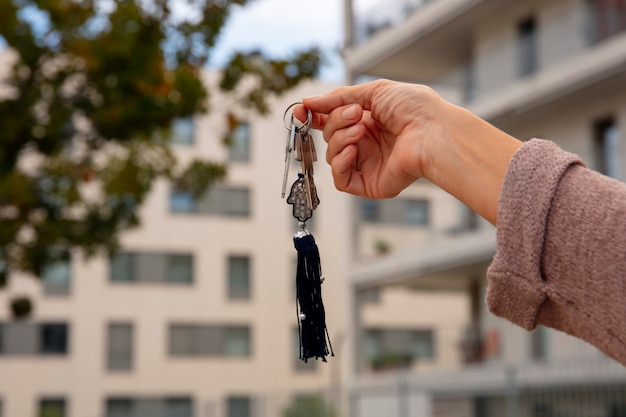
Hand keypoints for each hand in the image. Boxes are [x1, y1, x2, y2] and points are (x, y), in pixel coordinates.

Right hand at [295, 79, 441, 198]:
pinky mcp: (369, 184)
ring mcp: (366, 164)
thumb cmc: (414, 108)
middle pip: (329, 135)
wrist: (433, 131)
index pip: (331, 121)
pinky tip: (354, 150)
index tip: (301, 110)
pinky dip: (340, 162)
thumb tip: (308, 102)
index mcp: (367, 121)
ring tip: (361, 131)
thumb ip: (338, 98)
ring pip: (331, 155)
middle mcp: (365, 143)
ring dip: (340, 139)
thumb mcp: (373, 91)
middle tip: (356, 114)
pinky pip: (340, 178)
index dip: (314, 116)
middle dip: (336, 122)